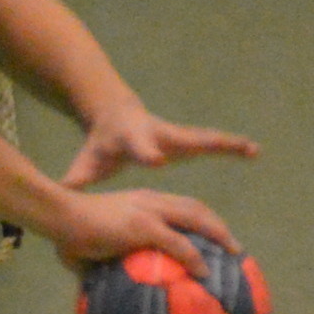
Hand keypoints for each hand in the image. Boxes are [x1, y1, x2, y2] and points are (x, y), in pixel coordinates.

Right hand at [43, 186, 237, 275]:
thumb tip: (96, 290)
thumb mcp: (91, 242)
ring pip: (197, 219)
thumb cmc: (65, 230)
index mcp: (141, 201)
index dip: (199, 219)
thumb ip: (100, 261)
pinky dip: (196, 258)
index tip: (211, 236)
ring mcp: (149, 213)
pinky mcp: (144, 228)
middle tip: (232, 246)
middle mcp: (150, 201)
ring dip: (219, 235)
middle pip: (196, 208)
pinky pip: (180, 244)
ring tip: (232, 254)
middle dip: (218, 226)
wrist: (57, 214)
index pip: (179, 205)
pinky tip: (205, 272)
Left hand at [60, 105, 259, 188]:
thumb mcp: (87, 161)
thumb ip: (75, 180)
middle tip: (224, 146)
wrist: (114, 116)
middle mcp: (157, 135)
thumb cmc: (101, 145)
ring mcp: (175, 135)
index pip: (140, 149)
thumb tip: (58, 197)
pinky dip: (232, 146)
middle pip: (181, 138)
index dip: (147, 154)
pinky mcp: (186, 139)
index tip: (157, 161)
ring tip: (252, 149)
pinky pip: (212, 142)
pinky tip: (255, 151)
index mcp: (132, 142)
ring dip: (227, 143)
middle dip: (201, 143)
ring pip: (203, 138)